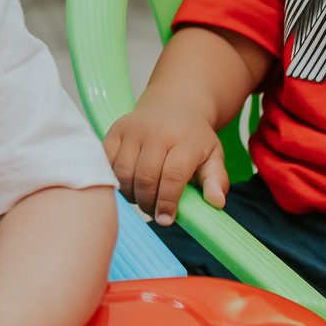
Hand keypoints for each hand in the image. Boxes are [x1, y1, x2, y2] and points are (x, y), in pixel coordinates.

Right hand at [103, 100, 227, 223]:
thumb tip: (217, 202)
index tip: (166, 219)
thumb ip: (216, 180)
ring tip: (140, 198)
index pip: (173, 176)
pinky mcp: (116, 130)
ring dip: (130, 193)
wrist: (174, 105)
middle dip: (147, 202)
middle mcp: (158, 132)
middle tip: (152, 211)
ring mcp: (134, 130)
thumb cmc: (194, 137)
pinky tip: (126, 184)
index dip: (167, 201)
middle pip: (146, 177)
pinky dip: (114, 179)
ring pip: (124, 172)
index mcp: (185, 140)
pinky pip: (108, 161)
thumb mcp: (213, 156)